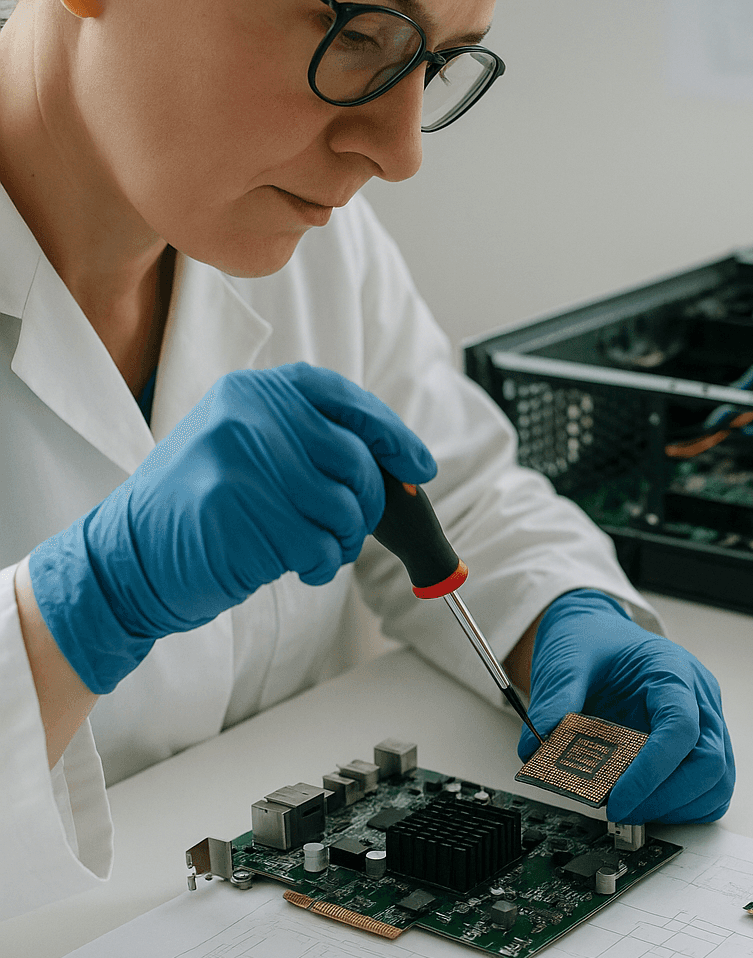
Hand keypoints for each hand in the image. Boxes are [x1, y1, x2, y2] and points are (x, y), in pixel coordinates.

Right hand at [29, 363, 435, 694]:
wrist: (129, 555)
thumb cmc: (200, 509)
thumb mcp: (247, 449)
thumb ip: (309, 443)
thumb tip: (397, 466)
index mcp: (254, 391)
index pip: (344, 400)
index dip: (391, 435)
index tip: (418, 468)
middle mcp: (249, 416)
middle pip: (355, 461)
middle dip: (365, 506)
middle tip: (346, 530)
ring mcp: (241, 462)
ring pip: (342, 509)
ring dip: (341, 543)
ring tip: (313, 550)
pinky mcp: (238, 514)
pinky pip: (316, 547)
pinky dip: (318, 567)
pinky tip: (294, 567)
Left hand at [517, 590, 734, 824]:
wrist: (599, 633)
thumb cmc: (593, 642)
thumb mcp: (567, 661)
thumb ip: (555, 702)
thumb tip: (536, 751)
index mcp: (672, 671)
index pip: (680, 728)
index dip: (652, 772)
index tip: (617, 800)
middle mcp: (699, 698)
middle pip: (710, 763)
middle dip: (665, 799)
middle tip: (621, 812)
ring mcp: (705, 723)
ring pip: (717, 782)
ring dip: (676, 807)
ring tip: (630, 810)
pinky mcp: (700, 745)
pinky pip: (709, 788)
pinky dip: (682, 807)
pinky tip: (647, 806)